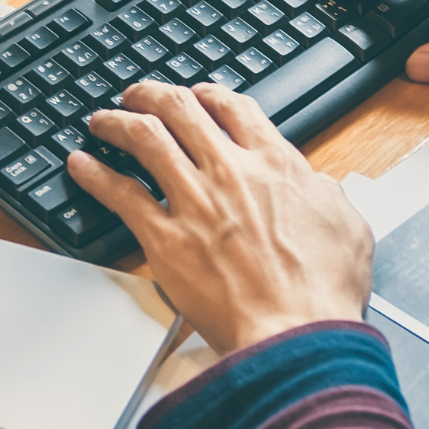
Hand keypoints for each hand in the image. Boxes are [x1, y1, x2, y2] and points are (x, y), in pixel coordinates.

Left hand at [68, 80, 372, 354]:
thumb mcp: (348, 227)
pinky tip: (80, 166)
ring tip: (102, 120)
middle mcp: (230, 171)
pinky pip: (120, 194)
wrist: (296, 334)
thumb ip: (329, 195)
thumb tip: (319, 185)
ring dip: (117, 122)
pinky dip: (95, 175)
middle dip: (153, 94)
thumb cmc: (322, 293)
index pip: (234, 108)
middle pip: (180, 109)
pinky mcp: (165, 238)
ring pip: (144, 137)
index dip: (210, 94)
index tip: (199, 96)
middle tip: (138, 96)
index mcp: (276, 164)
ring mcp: (194, 201)